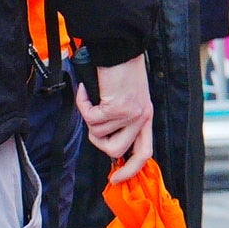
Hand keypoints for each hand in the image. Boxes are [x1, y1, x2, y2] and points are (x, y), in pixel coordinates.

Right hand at [80, 56, 155, 182]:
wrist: (120, 48)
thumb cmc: (121, 69)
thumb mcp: (129, 97)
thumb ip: (123, 118)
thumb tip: (106, 137)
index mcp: (145, 116)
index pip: (144, 152)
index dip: (131, 169)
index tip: (117, 178)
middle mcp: (141, 118)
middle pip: (117, 150)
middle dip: (98, 141)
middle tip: (94, 122)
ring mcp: (130, 114)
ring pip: (98, 133)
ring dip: (89, 117)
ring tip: (92, 98)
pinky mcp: (116, 107)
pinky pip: (90, 117)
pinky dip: (83, 103)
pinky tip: (87, 90)